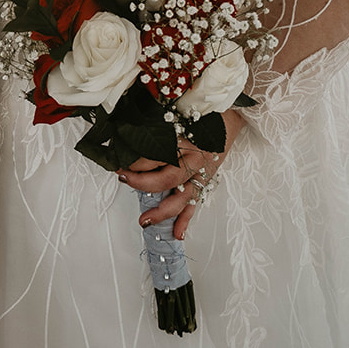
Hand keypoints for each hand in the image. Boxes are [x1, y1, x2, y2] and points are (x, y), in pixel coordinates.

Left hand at [120, 109, 245, 240]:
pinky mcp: (205, 182)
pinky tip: (177, 234)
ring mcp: (200, 174)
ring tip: (145, 221)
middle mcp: (193, 160)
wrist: (229, 118)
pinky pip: (195, 204)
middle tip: (124, 179)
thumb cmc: (201, 115)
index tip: (120, 160)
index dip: (135, 160)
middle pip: (166, 178)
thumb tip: (128, 132)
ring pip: (181, 198)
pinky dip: (186, 220)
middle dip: (142, 183)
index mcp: (185, 141)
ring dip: (162, 212)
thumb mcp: (176, 114)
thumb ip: (156, 126)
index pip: (156, 155)